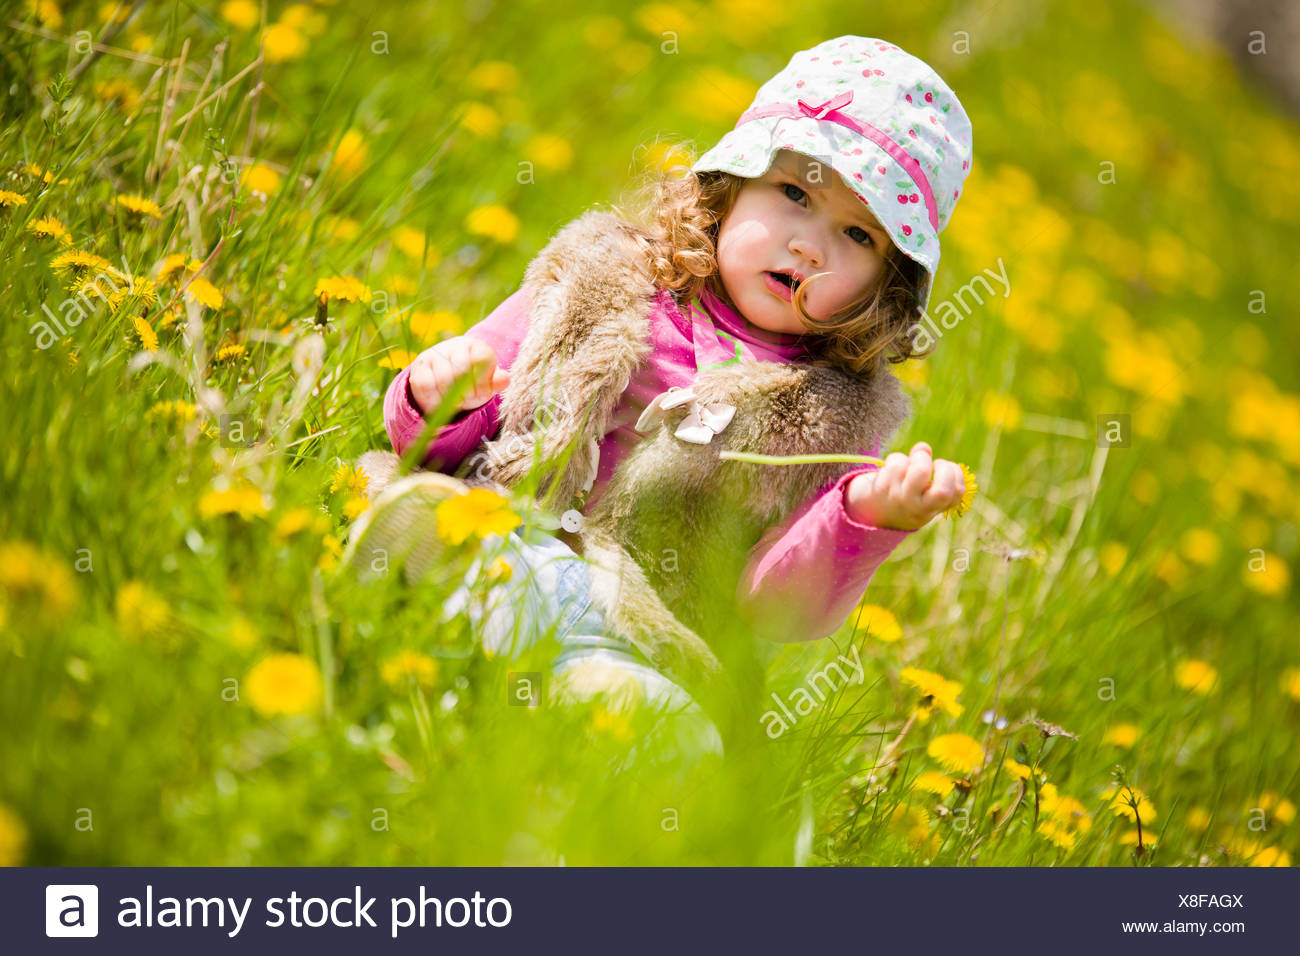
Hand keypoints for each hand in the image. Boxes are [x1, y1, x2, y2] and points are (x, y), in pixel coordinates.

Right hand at [406, 336, 509, 415]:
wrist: (445, 385)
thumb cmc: (472, 384)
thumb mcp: (487, 385)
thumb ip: (497, 382)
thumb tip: (505, 378)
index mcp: (477, 347)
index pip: (481, 361)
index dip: (481, 383)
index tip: (480, 395)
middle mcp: (456, 345)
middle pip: (462, 371)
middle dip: (465, 392)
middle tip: (464, 400)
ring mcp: (436, 352)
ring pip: (443, 379)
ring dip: (449, 397)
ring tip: (452, 402)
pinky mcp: (420, 364)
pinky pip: (425, 384)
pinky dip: (433, 399)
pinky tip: (438, 402)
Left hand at [844, 441, 965, 530]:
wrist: (870, 511)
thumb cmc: (904, 495)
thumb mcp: (921, 489)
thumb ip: (929, 470)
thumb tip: (923, 447)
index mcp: (932, 508)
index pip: (957, 493)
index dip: (956, 474)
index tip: (945, 467)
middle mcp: (918, 508)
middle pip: (942, 491)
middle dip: (944, 468)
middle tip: (935, 463)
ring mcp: (900, 499)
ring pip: (919, 470)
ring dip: (919, 457)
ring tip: (912, 461)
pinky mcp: (882, 488)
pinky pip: (897, 464)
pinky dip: (896, 458)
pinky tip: (892, 467)